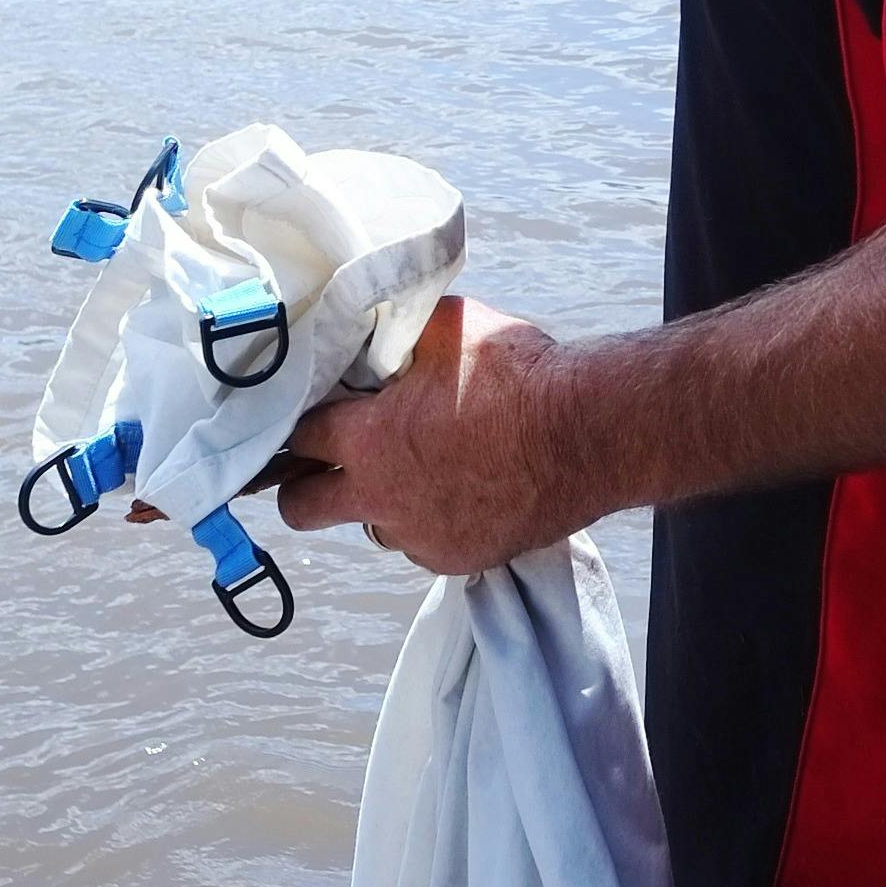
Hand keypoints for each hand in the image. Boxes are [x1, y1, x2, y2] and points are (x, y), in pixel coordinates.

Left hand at [272, 299, 593, 575]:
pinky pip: (422, 544)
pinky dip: (428, 522)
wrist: (586, 434)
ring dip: (378, 502)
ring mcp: (419, 535)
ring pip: (371, 527)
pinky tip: (458, 490)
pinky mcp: (457, 559)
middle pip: (301, 509)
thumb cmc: (518, 376)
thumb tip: (375, 327)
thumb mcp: (447, 327)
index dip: (302, 423)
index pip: (298, 438)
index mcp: (367, 440)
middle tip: (328, 463)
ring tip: (415, 468)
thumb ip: (396, 334)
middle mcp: (381, 497)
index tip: (314, 415)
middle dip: (303, 486)